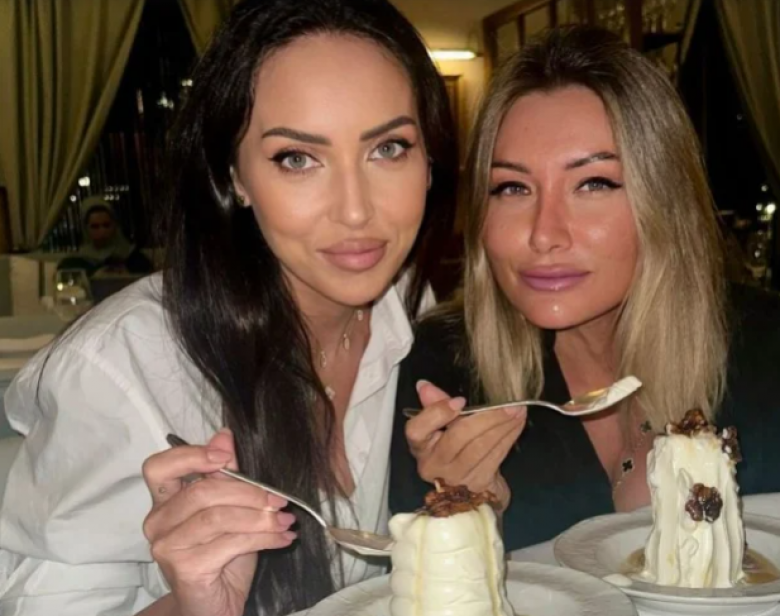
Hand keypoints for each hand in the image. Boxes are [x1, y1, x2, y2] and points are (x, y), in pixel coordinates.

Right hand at [141, 429, 296, 615]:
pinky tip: (282, 538)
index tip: (226, 457)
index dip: (191, 455)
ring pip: (218, 517)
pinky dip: (263, 537)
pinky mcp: (184, 568)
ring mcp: (167, 547)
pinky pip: (229, 543)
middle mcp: (157, 522)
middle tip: (279, 499)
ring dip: (260, 517)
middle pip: (201, 491)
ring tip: (286, 521)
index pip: (159, 467)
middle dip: (248, 491)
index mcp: (163, 501)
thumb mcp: (229, 509)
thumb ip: (225, 475)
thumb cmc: (222, 555)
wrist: (216, 606)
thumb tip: (225, 435)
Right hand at [404, 381, 526, 510]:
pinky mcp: (479, 483)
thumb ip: (434, 405)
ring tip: (518, 410)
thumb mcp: (439, 427)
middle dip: (485, 418)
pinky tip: (517, 423)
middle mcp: (434, 465)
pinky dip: (509, 436)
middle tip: (507, 404)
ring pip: (481, 447)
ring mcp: (457, 477)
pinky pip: (496, 456)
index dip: (438, 414)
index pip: (417, 430)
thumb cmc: (451, 449)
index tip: (460, 401)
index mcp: (420, 447)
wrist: (466, 492)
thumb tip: (424, 385)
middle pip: (458, 438)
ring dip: (503, 426)